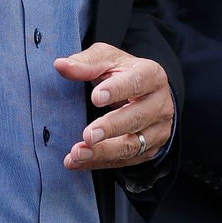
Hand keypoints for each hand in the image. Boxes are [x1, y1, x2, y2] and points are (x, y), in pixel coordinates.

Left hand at [54, 44, 174, 169]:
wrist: (144, 93)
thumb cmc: (122, 73)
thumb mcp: (107, 60)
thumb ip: (86, 63)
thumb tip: (61, 65)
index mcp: (152, 75)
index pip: (138, 81)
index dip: (118, 90)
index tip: (96, 97)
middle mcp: (160, 103)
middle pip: (138, 117)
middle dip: (111, 127)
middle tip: (88, 135)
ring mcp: (158, 129)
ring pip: (133, 145)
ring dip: (103, 152)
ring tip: (77, 153)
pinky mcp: (150, 149)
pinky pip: (125, 160)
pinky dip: (100, 162)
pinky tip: (78, 162)